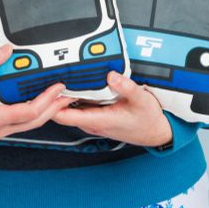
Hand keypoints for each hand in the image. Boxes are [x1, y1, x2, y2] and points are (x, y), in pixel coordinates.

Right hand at [0, 44, 66, 141]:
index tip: (57, 88)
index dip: (47, 100)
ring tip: (57, 100)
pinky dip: (31, 116)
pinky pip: (18, 125)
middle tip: (67, 96)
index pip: (29, 112)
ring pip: (28, 126)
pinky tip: (36, 106)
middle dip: (54, 109)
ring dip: (45, 113)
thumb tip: (4, 51)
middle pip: (35, 122)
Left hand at [52, 71, 172, 147]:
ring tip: (62, 76)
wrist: (155, 132)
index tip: (54, 86)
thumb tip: (111, 75)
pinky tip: (75, 84)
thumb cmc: (148, 119)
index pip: (64, 117)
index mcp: (99, 120)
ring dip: (63, 96)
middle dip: (54, 97)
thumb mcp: (141, 100)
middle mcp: (92, 123)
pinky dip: (72, 98)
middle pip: (61, 113)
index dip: (53, 103)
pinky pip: (77, 109)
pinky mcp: (95, 118)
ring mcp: (92, 122)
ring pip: (68, 111)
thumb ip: (127, 87)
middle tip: (54, 75)